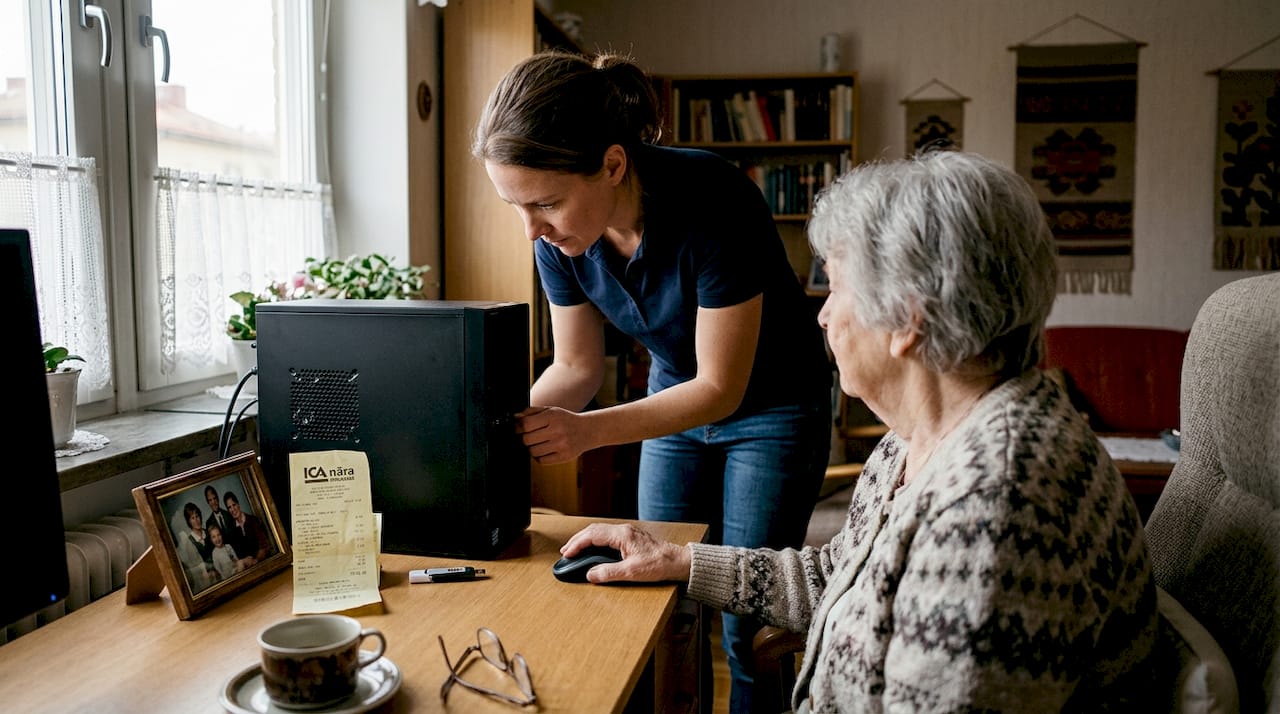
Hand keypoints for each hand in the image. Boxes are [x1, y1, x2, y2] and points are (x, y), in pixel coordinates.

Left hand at [515, 406, 590, 463]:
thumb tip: (515, 418)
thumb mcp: (550, 410)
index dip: (518, 427)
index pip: (526, 424)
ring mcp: (561, 445)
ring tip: (539, 443)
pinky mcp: (564, 457)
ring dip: (532, 448)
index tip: (519, 428)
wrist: (587, 430)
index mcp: (552, 416)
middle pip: (527, 440)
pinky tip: (545, 450)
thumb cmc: (565, 420)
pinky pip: (541, 461)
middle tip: (530, 436)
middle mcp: (557, 430)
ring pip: (532, 451)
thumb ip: (531, 412)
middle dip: (525, 438)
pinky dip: (539, 456)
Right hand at [560, 523, 691, 584]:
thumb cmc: (659, 564)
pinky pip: (607, 534)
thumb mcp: (632, 572)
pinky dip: (595, 540)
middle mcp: (624, 530)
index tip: (567, 553)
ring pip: (600, 530)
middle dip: (577, 540)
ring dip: (585, 539)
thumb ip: (609, 573)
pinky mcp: (630, 537)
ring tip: (575, 549)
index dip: (577, 544)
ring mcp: (627, 532)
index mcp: (622, 535)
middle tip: (566, 551)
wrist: (677, 561)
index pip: (592, 535)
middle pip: (593, 530)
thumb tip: (590, 575)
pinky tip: (593, 547)